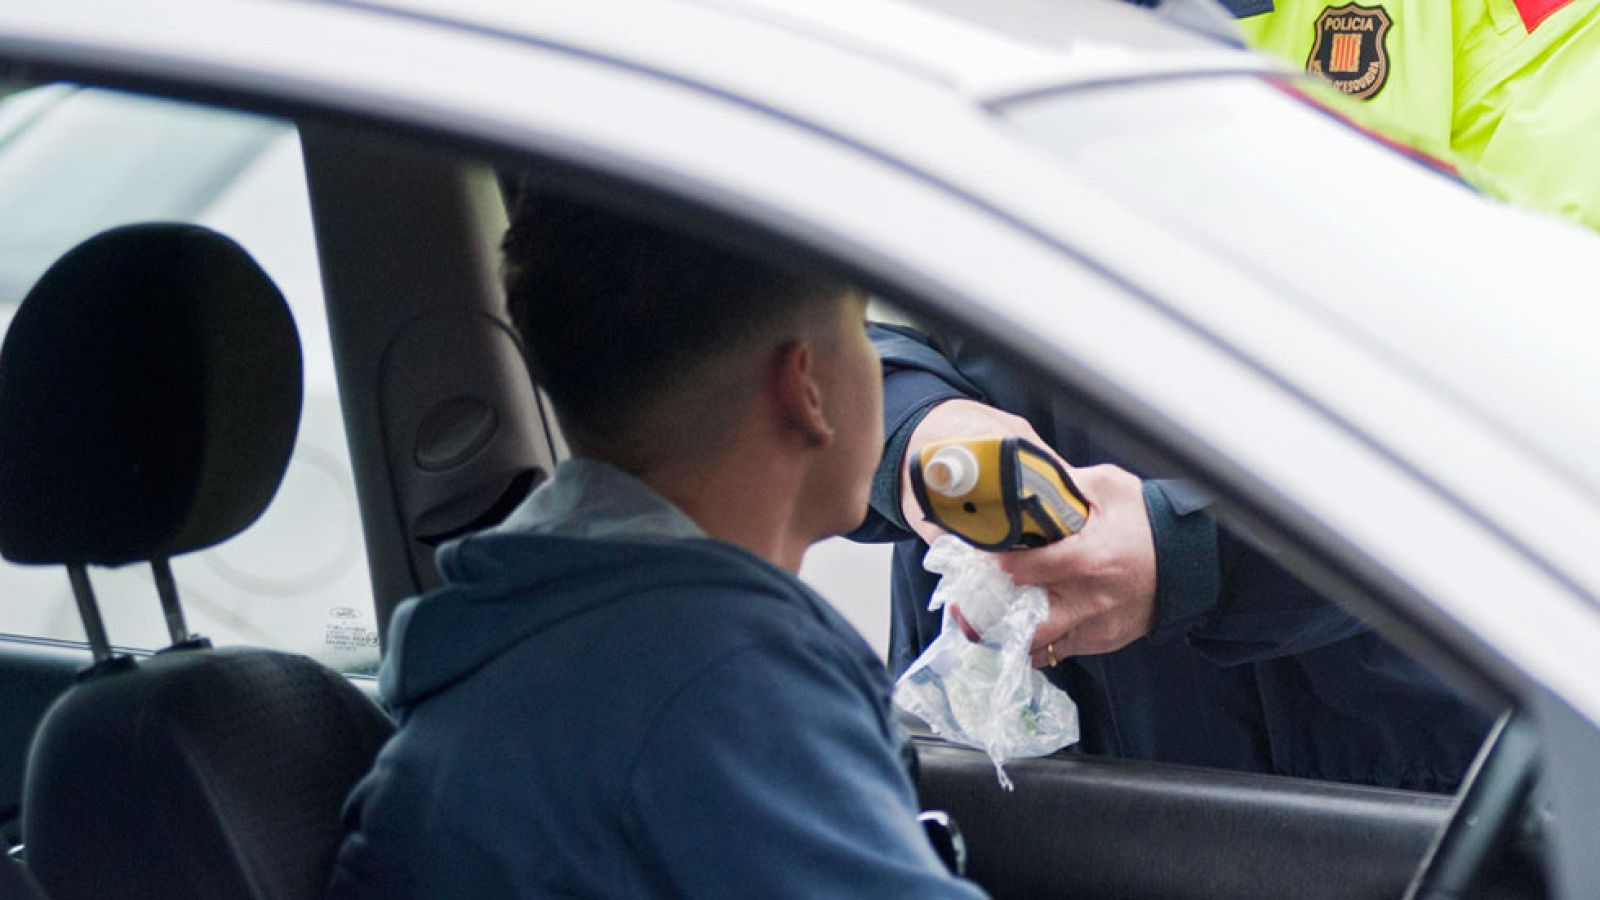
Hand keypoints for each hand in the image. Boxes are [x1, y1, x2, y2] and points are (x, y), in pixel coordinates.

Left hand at [898, 400, 1158, 661]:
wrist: (1195, 561)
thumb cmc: (1151, 521)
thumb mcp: (1110, 488)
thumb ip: (1064, 484)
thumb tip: (1025, 473)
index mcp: (1090, 558)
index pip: (1027, 569)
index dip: (995, 564)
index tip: (976, 556)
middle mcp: (1091, 599)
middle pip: (1025, 621)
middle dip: (991, 614)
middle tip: (965, 602)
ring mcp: (1097, 626)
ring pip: (1039, 644)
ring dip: (1009, 633)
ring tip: (983, 619)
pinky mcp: (1103, 641)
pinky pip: (1059, 651)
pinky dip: (1037, 642)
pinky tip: (1019, 626)